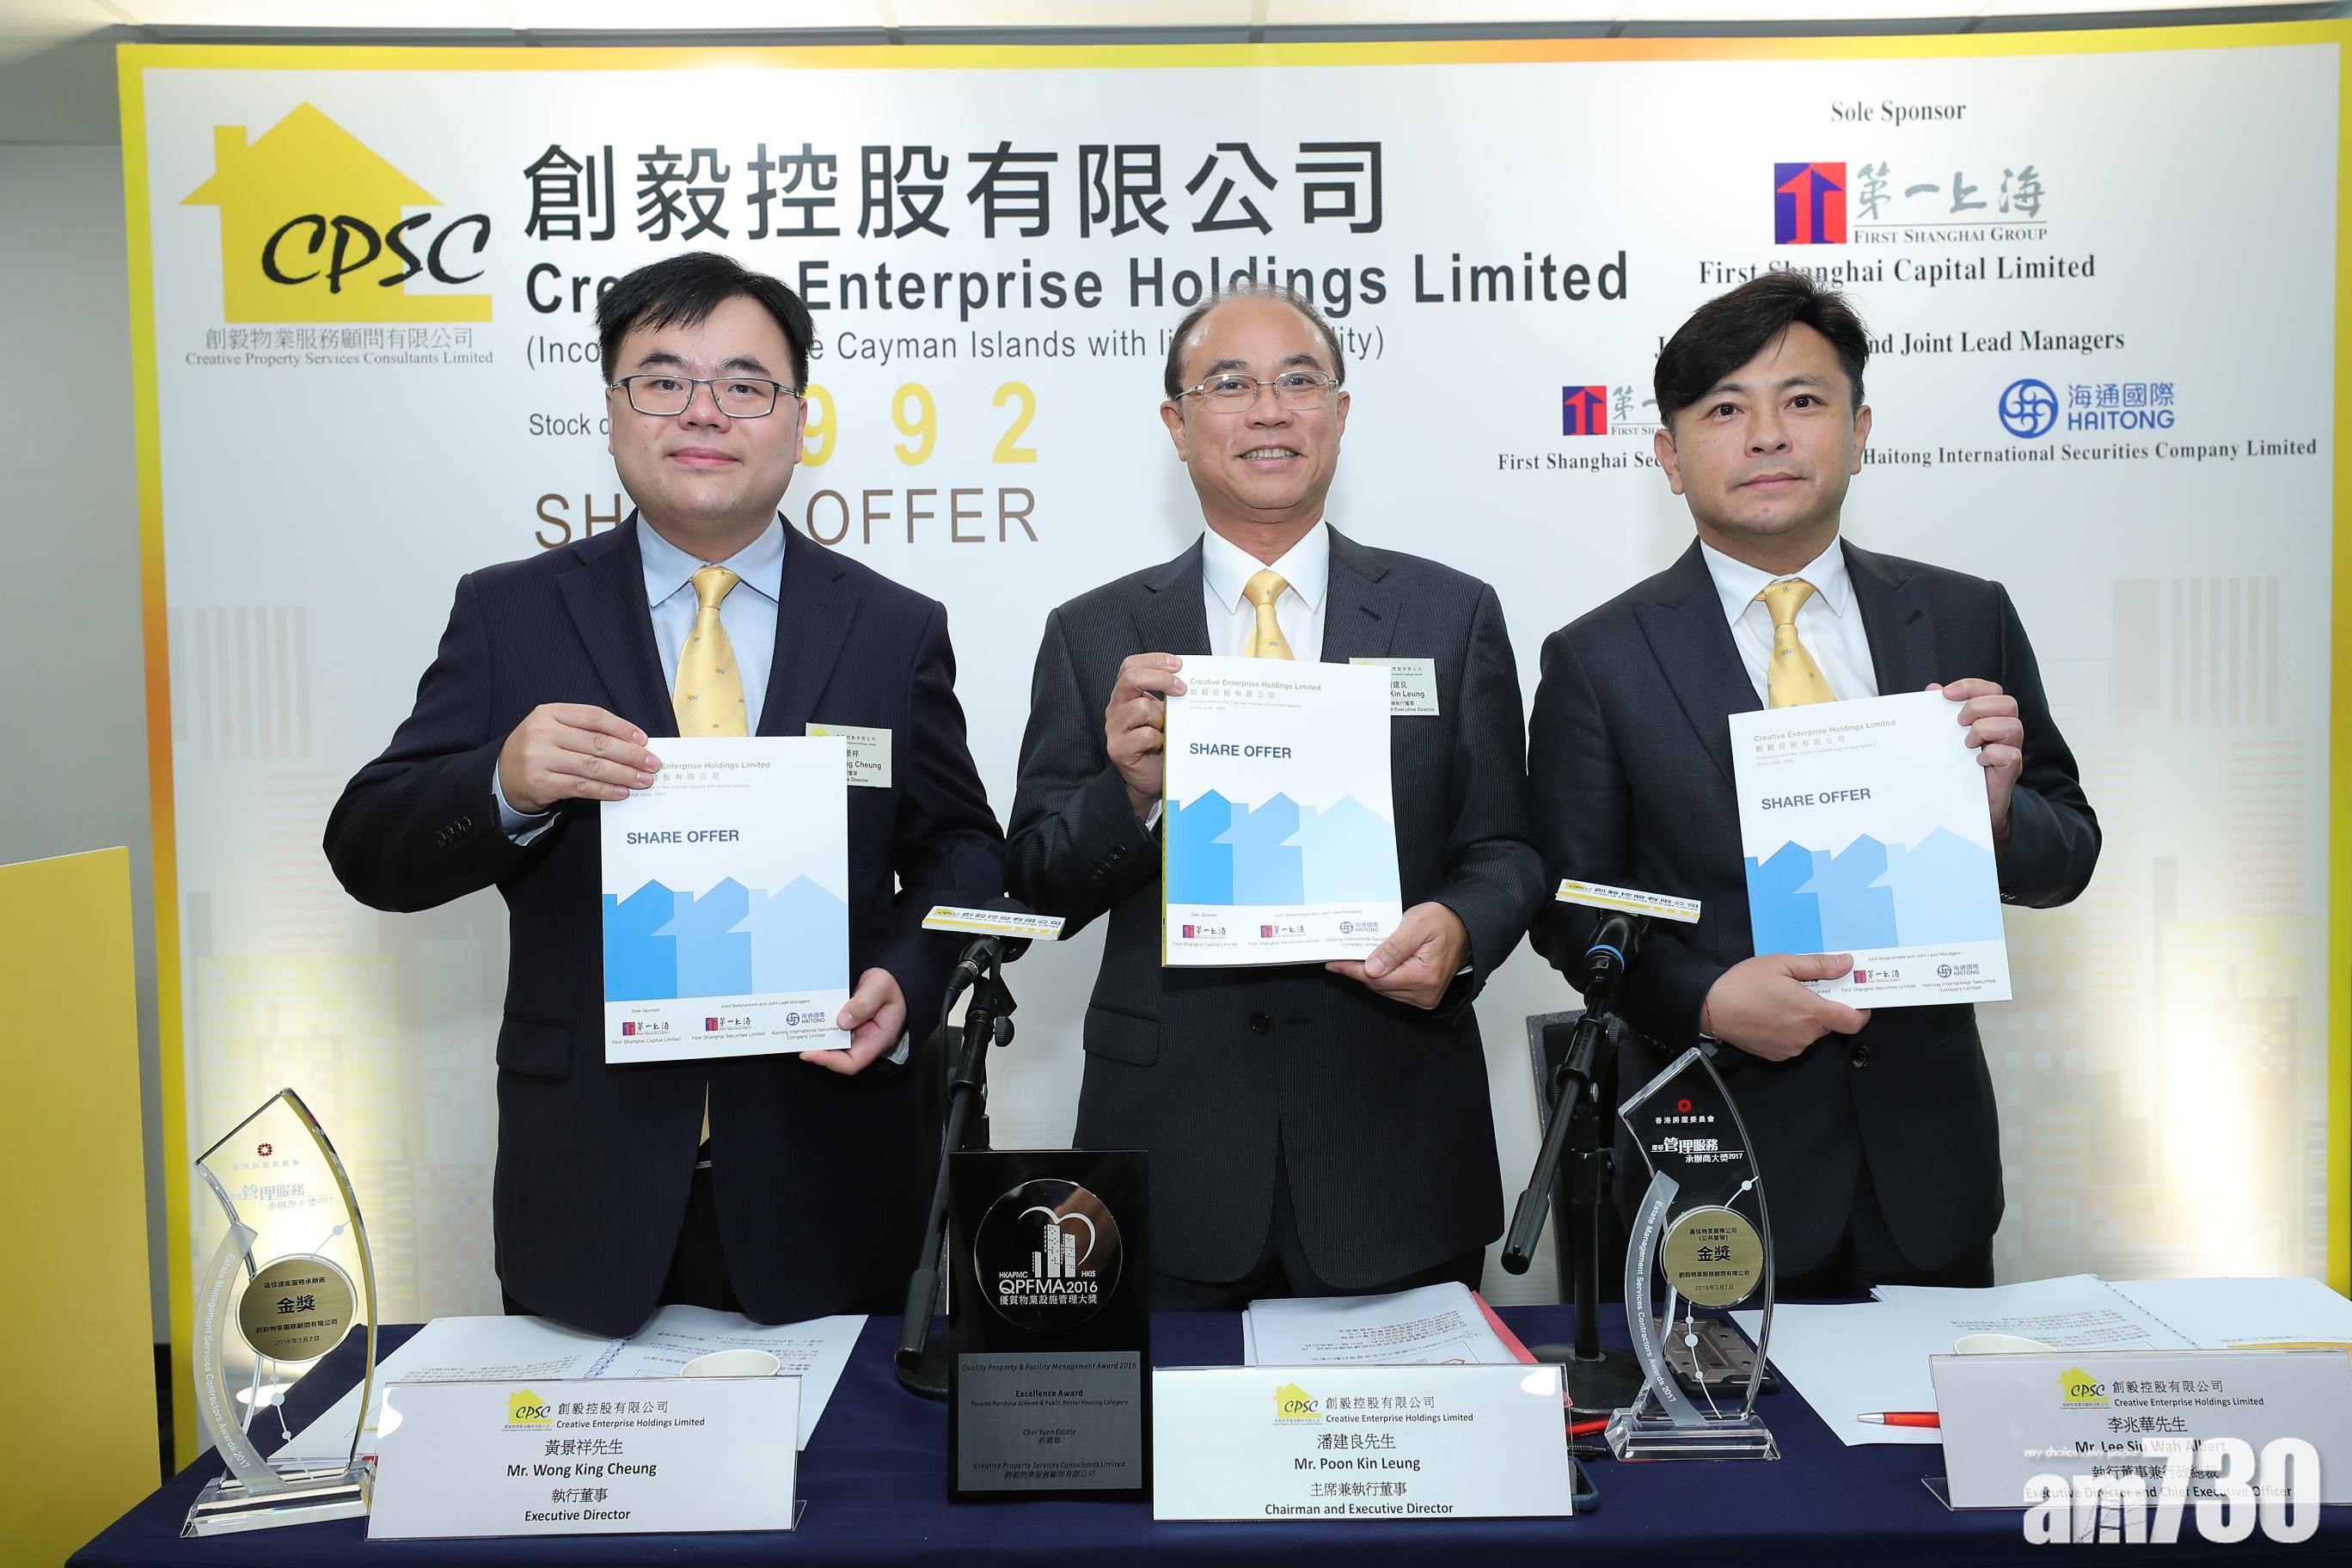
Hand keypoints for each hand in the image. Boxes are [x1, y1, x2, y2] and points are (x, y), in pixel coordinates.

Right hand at [497, 703, 659, 814]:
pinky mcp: (541, 783)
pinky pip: (581, 787)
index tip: (643, 739)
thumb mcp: (555, 729)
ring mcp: (540, 758)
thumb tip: (632, 743)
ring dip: (623, 775)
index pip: (594, 717)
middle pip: (597, 743)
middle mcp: (543, 733)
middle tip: (652, 764)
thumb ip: (586, 731)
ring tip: (644, 780)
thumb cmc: (539, 750)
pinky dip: (605, 790)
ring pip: (592, 766)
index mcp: (550, 713)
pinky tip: (622, 792)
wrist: (503, 776)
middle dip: (630, 755)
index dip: (622, 728)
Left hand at [803, 968, 905, 1075]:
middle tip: (797, 1037)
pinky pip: (831, 1029)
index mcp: (879, 1038)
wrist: (894, 974)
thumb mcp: (881, 986)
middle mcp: (865, 1040)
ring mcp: (856, 1032)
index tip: (810, 1053)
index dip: (830, 1061)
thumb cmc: (893, 982)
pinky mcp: (847, 1023)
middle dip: (817, 1050)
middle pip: (838, 1056)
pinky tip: (807, 1016)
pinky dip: (819, 1024)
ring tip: (798, 1027)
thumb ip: (864, 1003)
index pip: (853, 1062)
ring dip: (816, 1037)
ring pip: (832, 1043)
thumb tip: (842, 1021)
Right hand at [1105, 653, 1185, 818]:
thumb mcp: (1166, 715)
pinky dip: (1157, 739)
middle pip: (1130, 678)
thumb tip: (1190, 681)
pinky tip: (1160, 746)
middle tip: (1182, 689)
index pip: (1131, 666)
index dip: (1154, 661)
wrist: (1149, 780)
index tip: (1179, 665)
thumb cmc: (1159, 745)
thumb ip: (1169, 698)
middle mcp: (1116, 708)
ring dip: (1161, 718)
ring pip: (1141, 707)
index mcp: (1126, 695)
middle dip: (1160, 679)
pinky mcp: (1118, 748)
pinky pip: (1144, 735)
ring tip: (1166, 730)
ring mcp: (1114, 728)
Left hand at [1326, 902, 1468, 1010]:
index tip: (1335, 963)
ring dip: (1370, 974)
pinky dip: (1382, 977)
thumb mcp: (1415, 925)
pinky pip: (1394, 990)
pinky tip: (1375, 965)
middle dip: (1359, 970)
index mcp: (1425, 976)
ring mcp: (1425, 996)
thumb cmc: (1442, 922)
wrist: (1463, 927)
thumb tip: (1371, 969)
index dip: (1353, 969)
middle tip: (1341, 956)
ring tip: (1357, 957)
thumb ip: (1393, 948)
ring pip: (1384, 989)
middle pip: (1379, 986)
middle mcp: (1425, 992)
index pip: (1378, 978)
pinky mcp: (1424, 996)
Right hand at [1701, 953, 1870, 1061]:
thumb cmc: (1743, 983)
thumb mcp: (1781, 964)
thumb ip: (1818, 965)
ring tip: (1783, 999)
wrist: (1709, 1008)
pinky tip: (1772, 1014)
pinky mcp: (1778, 1054)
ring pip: (1812, 1032)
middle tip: (1806, 988)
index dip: (1861, 1010)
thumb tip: (1847, 963)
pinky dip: (1791, 1028)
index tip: (1857, 997)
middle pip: (1831, 1023)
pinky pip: (1796, 1041)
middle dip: (1824, 1005)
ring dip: (1806, 1017)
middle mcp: (1805, 1035)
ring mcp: (1791, 1047)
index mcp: (1811, 1012)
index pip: (1853, 1020)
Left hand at [1930, 679, 2023, 851]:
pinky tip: (1976, 761)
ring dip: (1984, 730)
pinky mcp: (2010, 771)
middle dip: (1978, 707)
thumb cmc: (1961, 768)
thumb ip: (1942, 712)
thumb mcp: (1948, 737)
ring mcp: (2010, 750)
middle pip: (2007, 702)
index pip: (1992, 690)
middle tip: (1959, 723)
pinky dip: (1990, 755)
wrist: (1969, 807)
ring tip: (1967, 744)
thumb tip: (1932, 689)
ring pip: (2013, 726)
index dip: (1971, 686)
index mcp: (1992, 718)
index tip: (1947, 693)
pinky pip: (2010, 755)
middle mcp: (2005, 732)